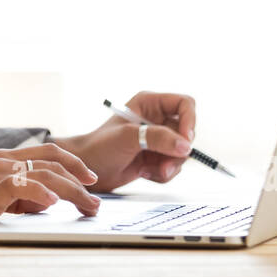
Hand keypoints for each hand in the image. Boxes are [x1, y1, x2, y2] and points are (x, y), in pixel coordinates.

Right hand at [0, 143, 101, 234]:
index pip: (47, 152)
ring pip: (44, 174)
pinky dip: (40, 193)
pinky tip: (52, 203)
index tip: (91, 178)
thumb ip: (15, 194)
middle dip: (81, 181)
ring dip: (71, 191)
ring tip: (87, 206)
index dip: (73, 163)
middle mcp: (3, 161)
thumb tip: (44, 202)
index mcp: (3, 159)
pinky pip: (19, 187)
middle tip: (96, 201)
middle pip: (53, 163)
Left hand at [59, 91, 196, 192]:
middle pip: (186, 132)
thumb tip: (186, 146)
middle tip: (166, 165)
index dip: (190, 121)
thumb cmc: (100, 146)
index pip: (185, 104)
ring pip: (181, 152)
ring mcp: (157, 139)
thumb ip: (158, 138)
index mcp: (150, 103)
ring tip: (150, 171)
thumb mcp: (128, 138)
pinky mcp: (156, 157)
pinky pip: (172, 166)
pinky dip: (162, 173)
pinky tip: (144, 173)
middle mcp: (156, 119)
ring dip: (169, 165)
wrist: (87, 170)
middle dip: (178, 151)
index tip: (186, 141)